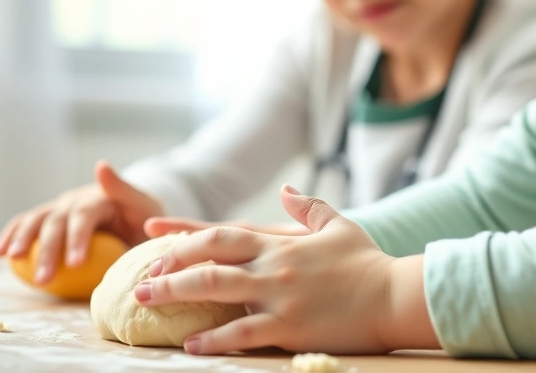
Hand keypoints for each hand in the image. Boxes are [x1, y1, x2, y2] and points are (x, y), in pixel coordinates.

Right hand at [0, 161, 164, 283]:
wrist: (132, 213)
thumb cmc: (141, 215)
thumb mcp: (144, 203)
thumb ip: (124, 189)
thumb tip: (100, 165)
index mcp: (98, 198)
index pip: (84, 216)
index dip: (77, 239)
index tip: (75, 264)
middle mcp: (74, 200)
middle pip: (56, 222)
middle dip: (48, 250)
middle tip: (44, 278)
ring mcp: (59, 208)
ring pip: (35, 221)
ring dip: (22, 240)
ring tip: (12, 260)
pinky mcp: (49, 218)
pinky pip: (26, 224)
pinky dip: (10, 236)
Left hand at [133, 185, 436, 354]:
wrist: (395, 295)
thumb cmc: (367, 262)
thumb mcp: (337, 225)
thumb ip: (307, 206)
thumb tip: (286, 190)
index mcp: (279, 242)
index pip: (221, 233)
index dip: (183, 234)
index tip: (152, 236)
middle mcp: (272, 265)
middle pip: (208, 260)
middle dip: (169, 268)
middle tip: (141, 282)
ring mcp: (279, 295)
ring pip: (216, 292)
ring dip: (177, 297)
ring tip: (148, 305)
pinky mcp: (290, 326)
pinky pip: (243, 333)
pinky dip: (214, 340)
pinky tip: (192, 345)